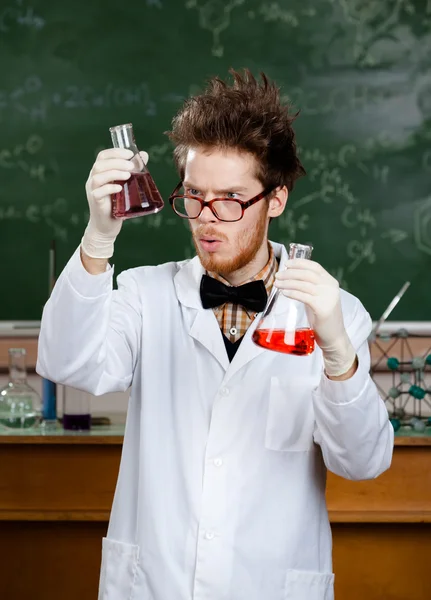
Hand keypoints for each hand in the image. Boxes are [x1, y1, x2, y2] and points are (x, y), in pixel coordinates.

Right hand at [81, 148, 148, 258]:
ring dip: (114, 173)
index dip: (116, 152)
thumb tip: (144, 155)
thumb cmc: (117, 204)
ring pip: (98, 176)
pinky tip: (120, 188)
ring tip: (128, 176)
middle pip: (100, 164)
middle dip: (117, 162)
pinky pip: (98, 192)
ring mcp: (93, 190)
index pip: (103, 156)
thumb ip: (133, 170)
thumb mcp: (126, 184)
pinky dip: (109, 188)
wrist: (107, 226)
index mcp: (100, 172)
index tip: (130, 154)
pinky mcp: (95, 202)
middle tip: (131, 166)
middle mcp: (94, 179)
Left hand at [274, 259, 356, 375]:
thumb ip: (310, 288)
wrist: (334, 337)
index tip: (287, 263)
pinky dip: (293, 293)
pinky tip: (284, 293)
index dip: (299, 263)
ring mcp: (328, 297)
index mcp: (331, 282)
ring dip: (288, 282)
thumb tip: (291, 278)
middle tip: (278, 275)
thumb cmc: (323, 319)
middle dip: (290, 273)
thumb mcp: (319, 298)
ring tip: (277, 284)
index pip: (315, 267)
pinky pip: (304, 296)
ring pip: (304, 284)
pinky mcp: (323, 308)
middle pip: (307, 274)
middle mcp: (331, 287)